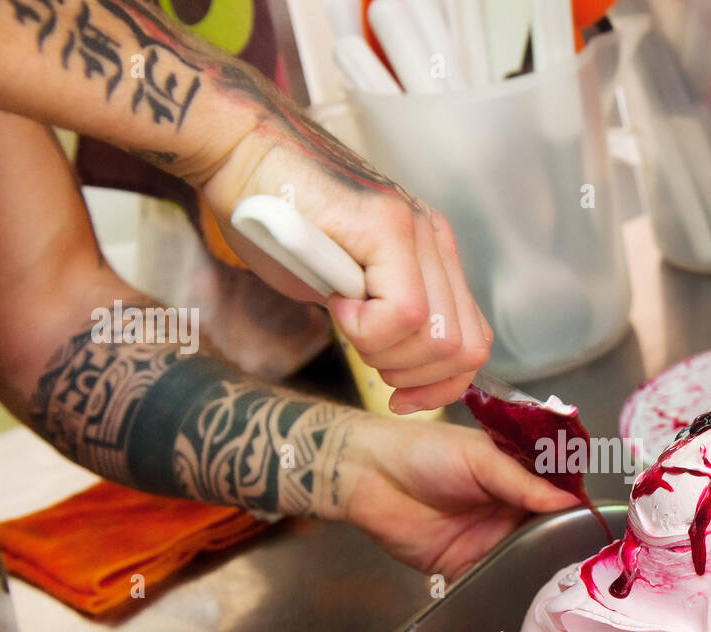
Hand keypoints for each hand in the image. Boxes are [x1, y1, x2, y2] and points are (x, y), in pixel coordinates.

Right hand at [197, 106, 491, 413]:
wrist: (238, 152)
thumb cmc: (277, 220)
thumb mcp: (344, 286)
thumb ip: (386, 319)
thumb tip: (409, 372)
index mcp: (434, 257)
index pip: (471, 344)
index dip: (440, 387)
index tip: (399, 398)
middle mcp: (434, 242)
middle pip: (462, 350)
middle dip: (409, 376)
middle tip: (361, 349)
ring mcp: (417, 232)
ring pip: (437, 338)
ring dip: (383, 351)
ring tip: (343, 315)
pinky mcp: (388, 226)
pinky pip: (404, 313)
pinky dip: (365, 327)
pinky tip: (335, 299)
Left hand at [327, 417, 580, 579]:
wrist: (370, 478)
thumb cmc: (424, 453)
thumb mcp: (480, 459)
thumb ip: (523, 483)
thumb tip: (568, 502)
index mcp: (517, 476)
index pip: (558, 495)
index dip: (577, 509)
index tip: (599, 525)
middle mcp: (509, 510)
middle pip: (548, 532)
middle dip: (565, 544)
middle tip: (590, 559)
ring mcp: (490, 540)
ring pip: (527, 560)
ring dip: (542, 568)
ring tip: (567, 580)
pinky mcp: (468, 567)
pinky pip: (496, 581)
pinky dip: (510, 588)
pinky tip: (530, 593)